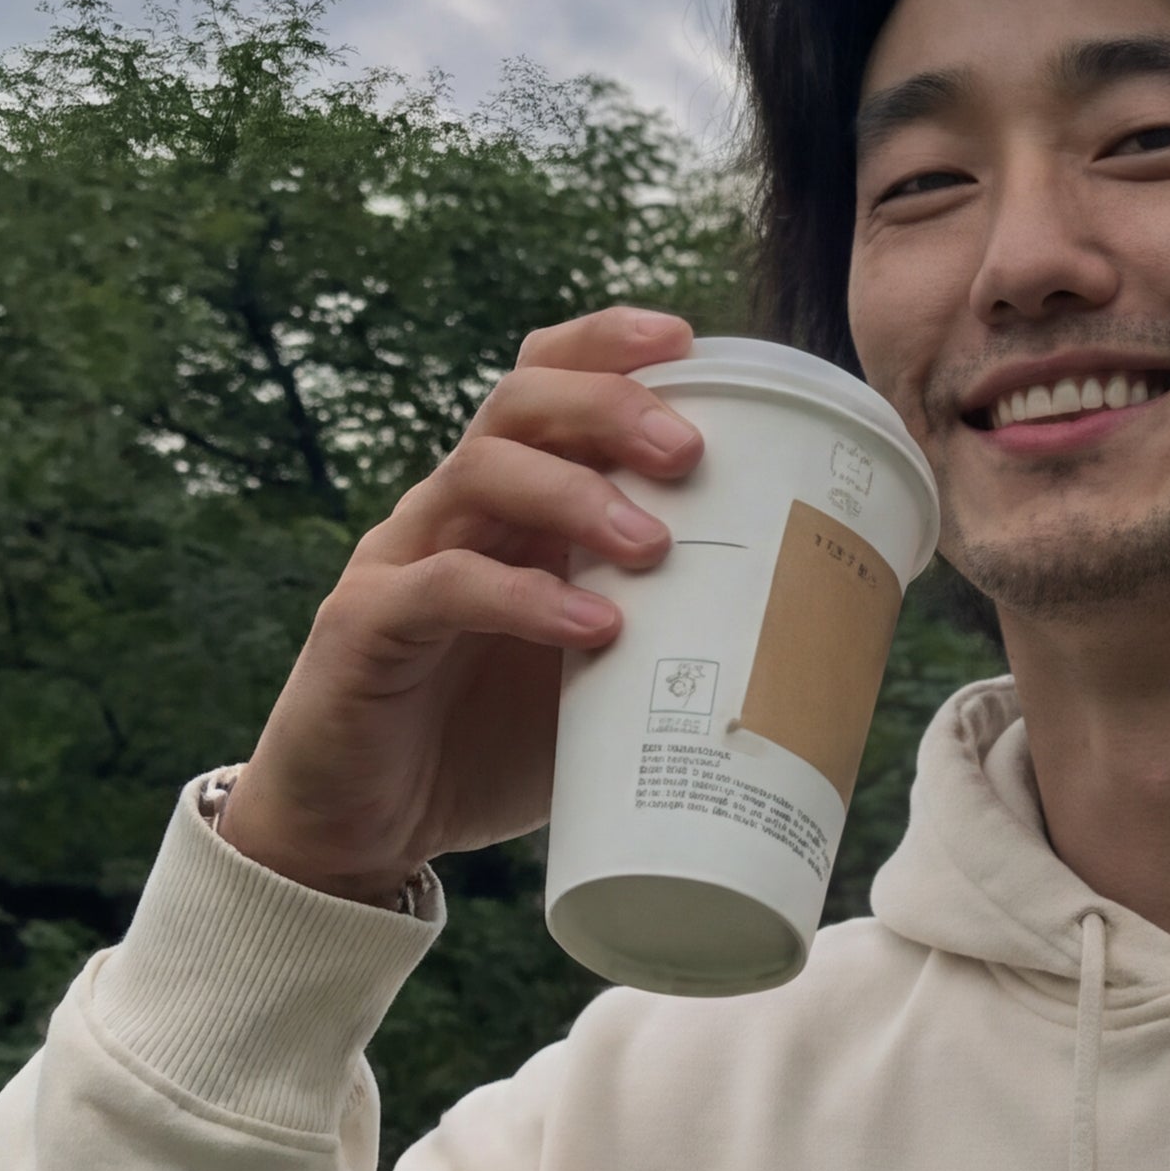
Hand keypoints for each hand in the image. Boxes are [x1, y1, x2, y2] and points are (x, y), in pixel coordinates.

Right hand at [213, 308, 697, 902]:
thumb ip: (665, 637)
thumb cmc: (489, 745)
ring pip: (479, 475)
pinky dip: (523, 600)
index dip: (604, 347)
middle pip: (517, 405)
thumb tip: (804, 636)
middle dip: (607, 407)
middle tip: (688, 452)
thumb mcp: (595, 678)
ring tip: (653, 547)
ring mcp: (400, 562)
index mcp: (508, 508)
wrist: (365, 828)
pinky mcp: (365, 629)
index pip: (543, 384)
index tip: (687, 342)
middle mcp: (451, 514)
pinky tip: (592, 630)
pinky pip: (443, 588)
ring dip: (575, 495)